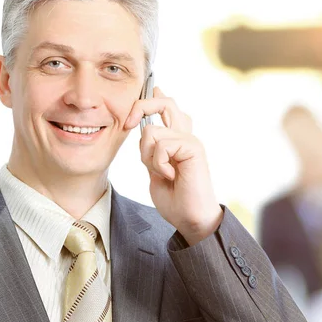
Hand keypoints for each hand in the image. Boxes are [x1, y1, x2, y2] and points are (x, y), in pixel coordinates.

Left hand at [124, 87, 222, 245]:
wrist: (191, 219)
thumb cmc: (176, 201)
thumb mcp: (154, 170)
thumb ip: (150, 150)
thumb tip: (140, 126)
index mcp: (178, 141)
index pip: (167, 108)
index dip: (148, 102)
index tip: (131, 117)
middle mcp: (185, 136)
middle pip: (165, 102)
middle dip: (142, 106)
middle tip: (128, 122)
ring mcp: (190, 141)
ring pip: (152, 131)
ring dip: (148, 156)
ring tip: (162, 174)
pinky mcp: (193, 147)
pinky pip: (161, 145)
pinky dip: (158, 164)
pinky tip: (171, 177)